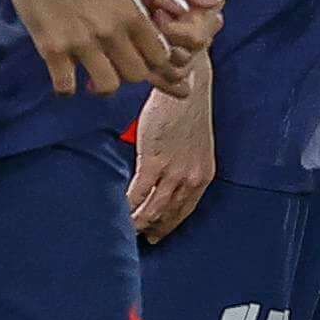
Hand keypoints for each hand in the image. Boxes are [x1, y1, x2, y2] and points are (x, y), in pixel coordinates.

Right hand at [0, 0, 207, 95]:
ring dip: (103, 84)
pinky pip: (66, 87)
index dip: (155, 59)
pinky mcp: (52, 49)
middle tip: (119, 64)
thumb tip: (184, 10)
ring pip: (107, 86)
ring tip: (95, 74)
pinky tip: (66, 75)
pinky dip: (67, 87)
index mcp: (131, 12)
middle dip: (132, 73)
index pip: (160, 55)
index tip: (143, 54)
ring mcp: (80, 42)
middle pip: (137, 75)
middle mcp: (110, 31)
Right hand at [126, 62, 217, 240]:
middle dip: (150, 230)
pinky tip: (117, 208)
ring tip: (121, 227)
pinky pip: (137, 193)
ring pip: (152, 210)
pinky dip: (126, 204)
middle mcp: (191, 179)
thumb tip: (162, 180)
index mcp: (203, 175)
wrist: (187, 82)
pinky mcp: (155, 161)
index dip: (168, 226)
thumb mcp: (193, 144)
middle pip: (167, 215)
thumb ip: (182, 166)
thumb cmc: (186, 108)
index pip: (184, 211)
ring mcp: (173, 172)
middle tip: (134, 238)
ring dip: (135, 222)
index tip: (155, 237)